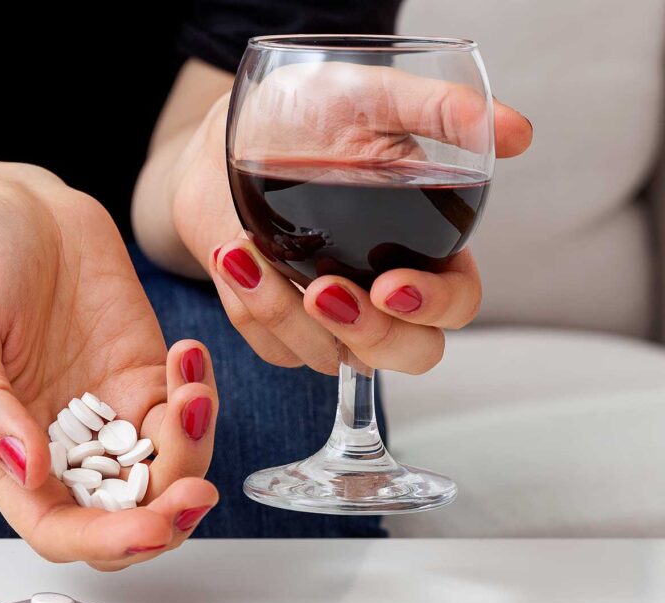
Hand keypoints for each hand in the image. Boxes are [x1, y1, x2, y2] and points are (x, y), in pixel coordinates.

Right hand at [0, 168, 217, 569]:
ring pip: (168, 469)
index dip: (107, 542)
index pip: (60, 530)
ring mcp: (111, 413)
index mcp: (8, 458)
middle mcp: (64, 449)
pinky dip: (200, 397)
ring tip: (190, 390)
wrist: (10, 208)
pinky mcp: (145, 375)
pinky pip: (186, 410)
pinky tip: (190, 355)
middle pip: (128, 516)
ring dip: (192, 449)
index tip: (152, 529)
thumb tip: (30, 471)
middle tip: (199, 487)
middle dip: (169, 514)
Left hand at [170, 62, 532, 373]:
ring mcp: (328, 314)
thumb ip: (441, 111)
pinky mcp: (276, 321)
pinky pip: (269, 344)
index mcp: (426, 247)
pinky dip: (249, 306)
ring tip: (245, 251)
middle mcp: (381, 290)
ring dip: (284, 314)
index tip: (392, 285)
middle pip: (407, 354)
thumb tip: (518, 133)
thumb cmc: (310, 114)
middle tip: (323, 293)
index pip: (456, 304)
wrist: (229, 130)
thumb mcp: (374, 99)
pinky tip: (231, 256)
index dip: (434, 306)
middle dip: (369, 335)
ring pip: (327, 357)